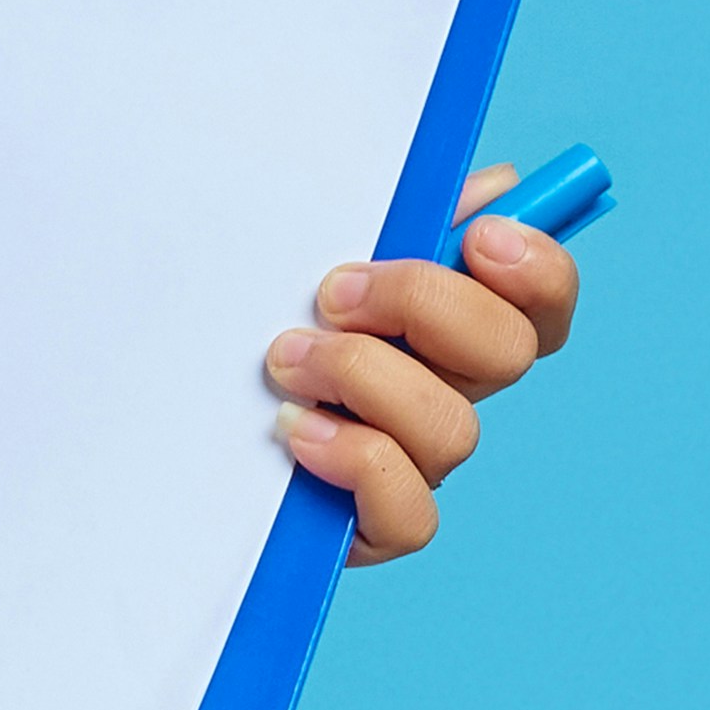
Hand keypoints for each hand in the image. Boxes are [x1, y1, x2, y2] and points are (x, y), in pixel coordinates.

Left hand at [264, 162, 581, 566]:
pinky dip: (357, 462)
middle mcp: (451, 390)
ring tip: (287, 358)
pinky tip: (297, 431)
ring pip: (453, 428)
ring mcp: (419, 461)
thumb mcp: (312, 244)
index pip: (543, 300)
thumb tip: (491, 186)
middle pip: (510, 352)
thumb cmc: (249, 313)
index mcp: (452, 321)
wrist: (165, 412)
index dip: (537, 269)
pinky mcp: (377, 524)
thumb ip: (399, 210)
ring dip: (366, 378)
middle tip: (335, 292)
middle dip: (424, 305)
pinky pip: (412, 512)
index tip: (478, 236)